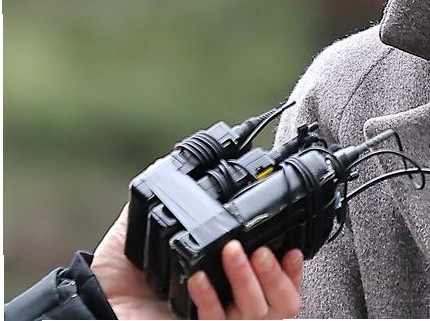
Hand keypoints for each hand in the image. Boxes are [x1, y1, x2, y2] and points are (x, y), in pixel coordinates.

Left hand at [91, 203, 303, 318]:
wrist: (92, 313)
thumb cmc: (118, 285)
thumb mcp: (140, 240)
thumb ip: (157, 208)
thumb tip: (164, 167)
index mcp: (228, 291)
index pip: (279, 286)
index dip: (291, 270)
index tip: (293, 247)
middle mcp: (227, 311)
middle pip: (281, 304)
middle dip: (277, 274)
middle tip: (262, 248)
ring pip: (258, 311)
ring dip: (248, 279)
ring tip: (233, 252)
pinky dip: (211, 297)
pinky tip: (198, 278)